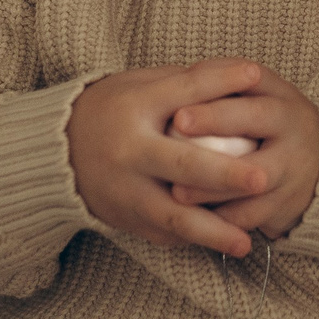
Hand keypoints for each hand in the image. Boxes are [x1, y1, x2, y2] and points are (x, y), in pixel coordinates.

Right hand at [68, 60, 272, 257]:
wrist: (56, 153)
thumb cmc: (111, 111)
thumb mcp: (140, 86)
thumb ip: (185, 83)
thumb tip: (243, 74)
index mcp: (133, 109)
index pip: (181, 91)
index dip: (217, 82)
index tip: (254, 75)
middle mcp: (128, 151)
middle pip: (181, 164)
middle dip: (223, 174)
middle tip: (261, 178)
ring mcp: (126, 191)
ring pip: (173, 215)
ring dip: (212, 231)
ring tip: (245, 243)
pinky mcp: (126, 219)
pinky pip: (165, 234)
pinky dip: (196, 239)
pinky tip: (225, 242)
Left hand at [169, 67, 318, 238]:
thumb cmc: (268, 124)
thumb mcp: (257, 97)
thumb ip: (223, 83)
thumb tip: (177, 77)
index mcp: (281, 97)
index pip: (251, 85)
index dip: (218, 89)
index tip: (179, 111)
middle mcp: (294, 128)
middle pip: (257, 121)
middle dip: (216, 124)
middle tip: (176, 133)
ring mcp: (295, 168)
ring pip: (254, 179)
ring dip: (214, 188)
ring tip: (177, 193)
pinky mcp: (289, 204)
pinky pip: (254, 215)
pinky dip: (224, 220)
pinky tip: (195, 221)